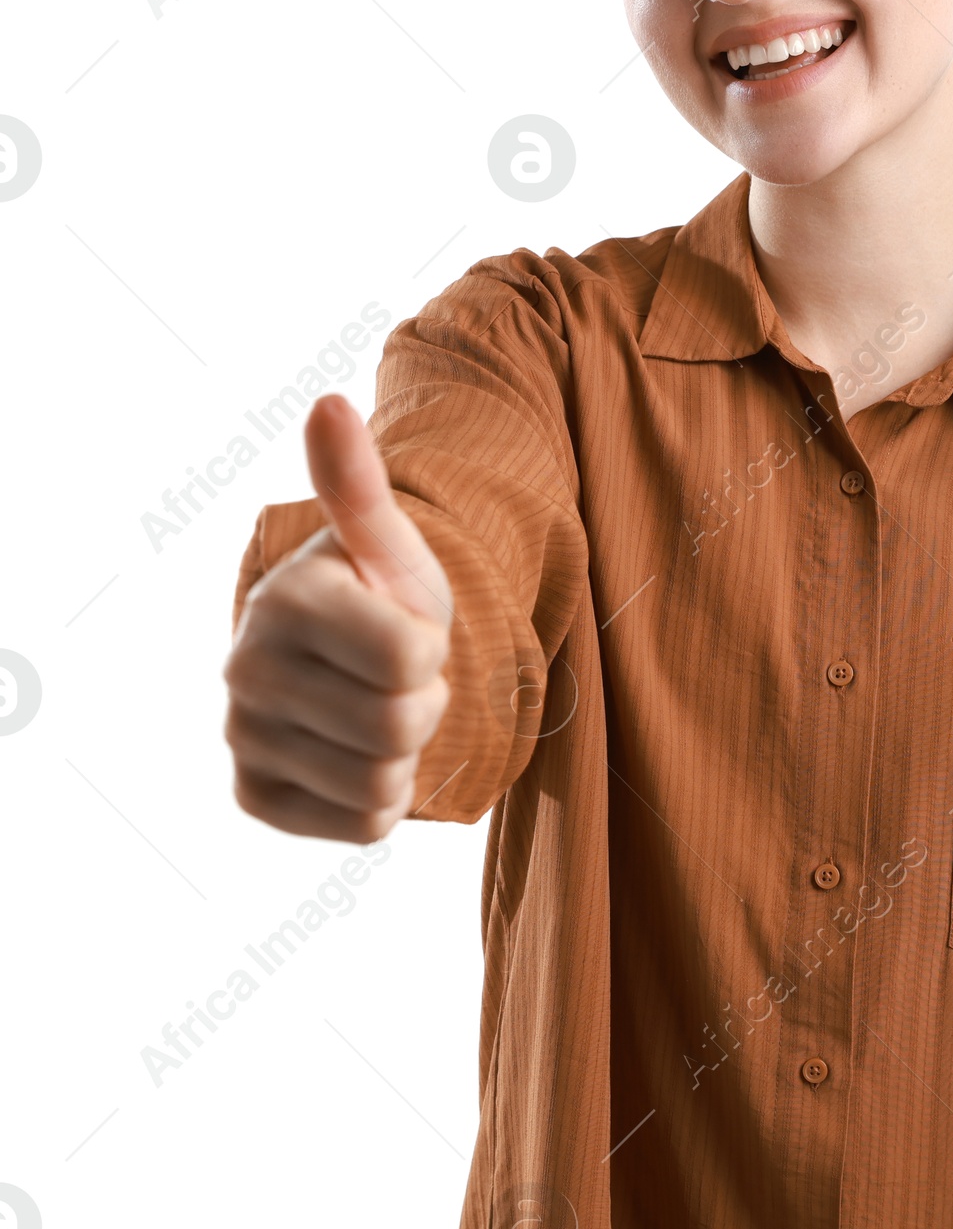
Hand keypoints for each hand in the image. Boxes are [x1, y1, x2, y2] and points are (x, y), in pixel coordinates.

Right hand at [223, 392, 454, 841]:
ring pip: (384, 782)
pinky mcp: (256, 798)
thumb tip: (330, 404)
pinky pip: (362, 825)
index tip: (407, 629)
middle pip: (402, 723)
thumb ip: (359, 485)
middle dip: (425, 702)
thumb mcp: (388, 541)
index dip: (433, 647)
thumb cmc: (381, 592)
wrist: (353, 662)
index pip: (412, 659)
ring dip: (405, 751)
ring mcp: (244, 738)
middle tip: (398, 676)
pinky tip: (359, 753)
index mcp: (286, 601)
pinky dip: (383, 798)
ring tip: (379, 710)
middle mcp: (246, 670)